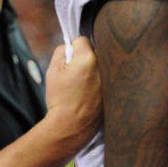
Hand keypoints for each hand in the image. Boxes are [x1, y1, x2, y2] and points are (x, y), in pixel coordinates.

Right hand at [44, 36, 102, 152]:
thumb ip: (61, 52)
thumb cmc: (60, 99)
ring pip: (101, 66)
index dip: (72, 49)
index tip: (69, 61)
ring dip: (94, 70)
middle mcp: (103, 66)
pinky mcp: (115, 92)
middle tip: (75, 74)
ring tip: (82, 87)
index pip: (82, 40)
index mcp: (88, 59)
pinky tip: (89, 95)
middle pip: (94, 52)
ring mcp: (111, 80)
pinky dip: (99, 83)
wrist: (71, 126)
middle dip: (84, 59)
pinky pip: (107, 80)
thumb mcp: (53, 71)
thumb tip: (70, 47)